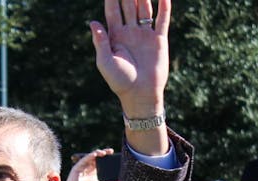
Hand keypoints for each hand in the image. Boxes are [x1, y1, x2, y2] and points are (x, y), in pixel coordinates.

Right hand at [55, 148, 118, 180]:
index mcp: (93, 171)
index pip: (101, 161)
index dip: (106, 157)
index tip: (113, 154)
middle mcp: (88, 167)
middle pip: (97, 157)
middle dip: (103, 153)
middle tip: (110, 151)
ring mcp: (82, 166)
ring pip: (90, 156)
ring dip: (97, 153)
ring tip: (104, 153)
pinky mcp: (77, 167)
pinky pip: (84, 159)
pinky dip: (90, 156)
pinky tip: (95, 154)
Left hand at [90, 0, 169, 119]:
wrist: (140, 94)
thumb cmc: (120, 81)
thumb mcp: (105, 62)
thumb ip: (100, 42)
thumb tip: (92, 23)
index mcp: (115, 36)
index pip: (112, 10)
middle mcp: (130, 31)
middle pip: (129, 5)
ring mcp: (145, 34)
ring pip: (145, 9)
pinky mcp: (159, 40)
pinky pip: (162, 20)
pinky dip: (164, 8)